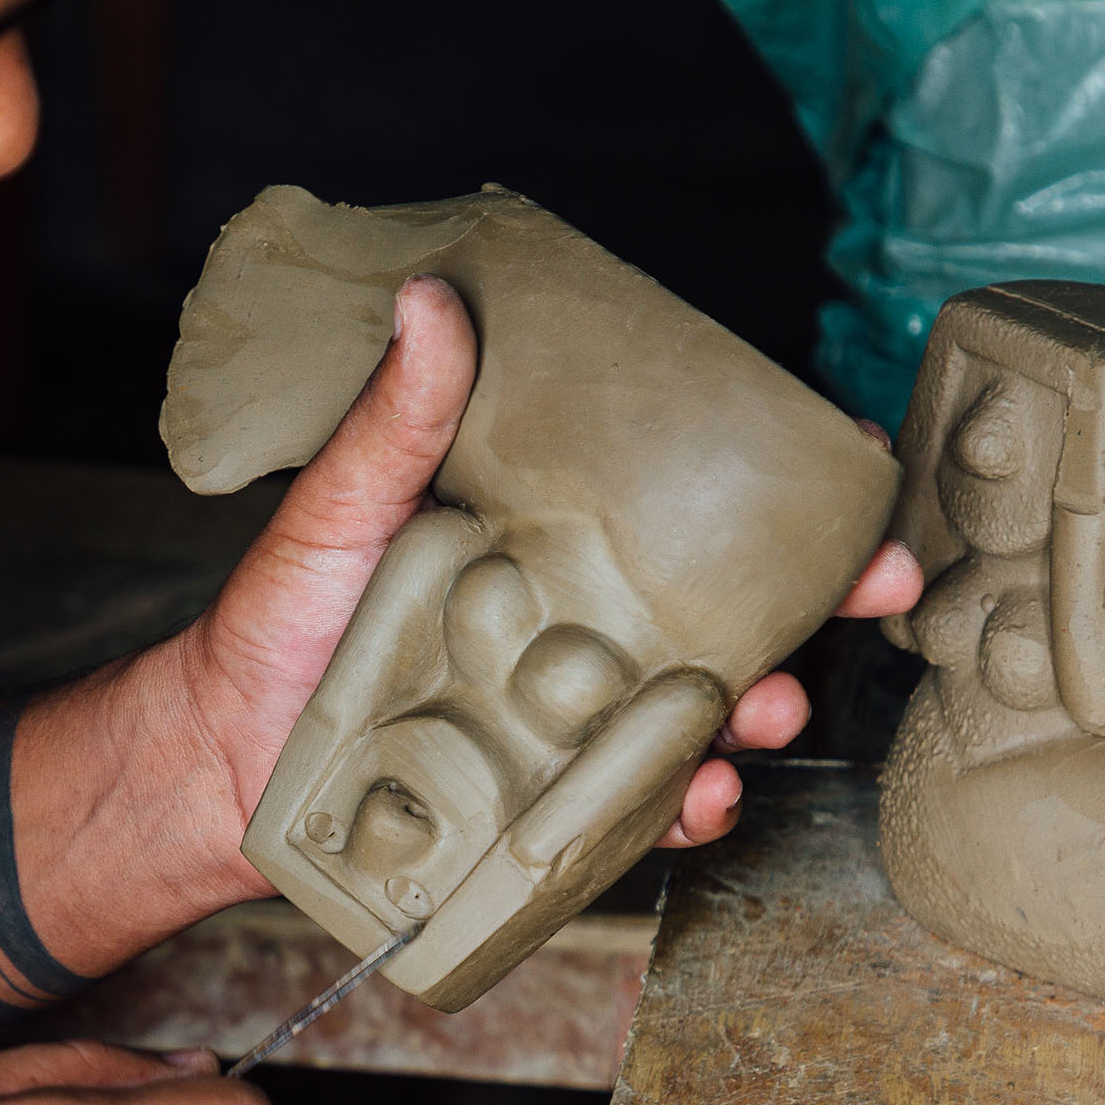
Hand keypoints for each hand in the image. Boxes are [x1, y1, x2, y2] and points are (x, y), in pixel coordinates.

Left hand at [172, 281, 922, 871]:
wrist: (223, 758)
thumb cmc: (280, 623)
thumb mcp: (338, 508)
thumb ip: (395, 420)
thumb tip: (429, 298)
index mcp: (552, 543)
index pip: (682, 509)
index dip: (780, 493)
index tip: (853, 466)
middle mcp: (580, 628)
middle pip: (730, 609)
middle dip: (824, 600)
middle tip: (881, 586)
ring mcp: (573, 719)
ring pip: (703, 711)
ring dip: (760, 707)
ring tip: (770, 706)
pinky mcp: (551, 803)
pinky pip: (642, 807)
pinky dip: (687, 807)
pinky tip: (703, 796)